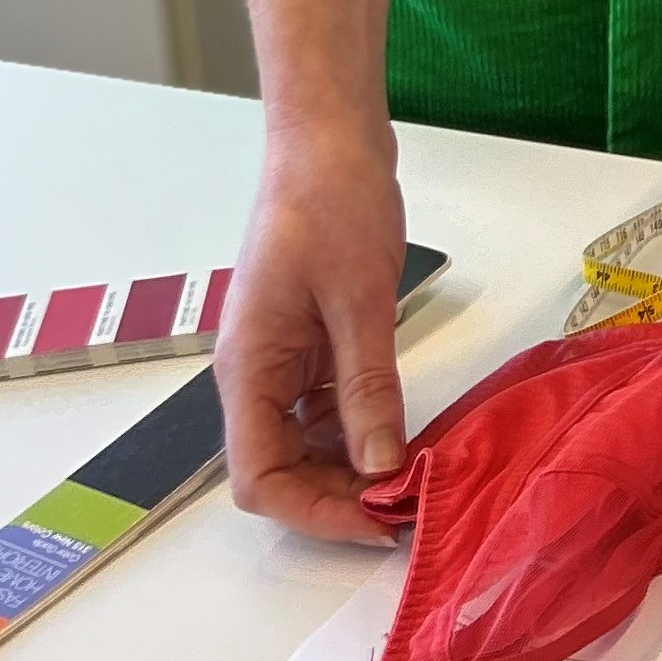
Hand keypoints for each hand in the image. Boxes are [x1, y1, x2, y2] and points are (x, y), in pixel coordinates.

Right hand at [215, 128, 410, 540]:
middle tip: (407, 506)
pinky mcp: (309, 343)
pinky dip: (360, 428)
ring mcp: (281, 359)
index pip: (260, 478)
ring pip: (305, 444)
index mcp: (249, 369)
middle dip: (338, 496)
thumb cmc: (332, 203)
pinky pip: (326, 408)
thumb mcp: (360, 302)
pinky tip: (402, 432)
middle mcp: (255, 374)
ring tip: (412, 477)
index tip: (377, 522)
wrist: (328, 138)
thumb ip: (368, 390)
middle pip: (281, 469)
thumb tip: (382, 470)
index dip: (316, 513)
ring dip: (351, 467)